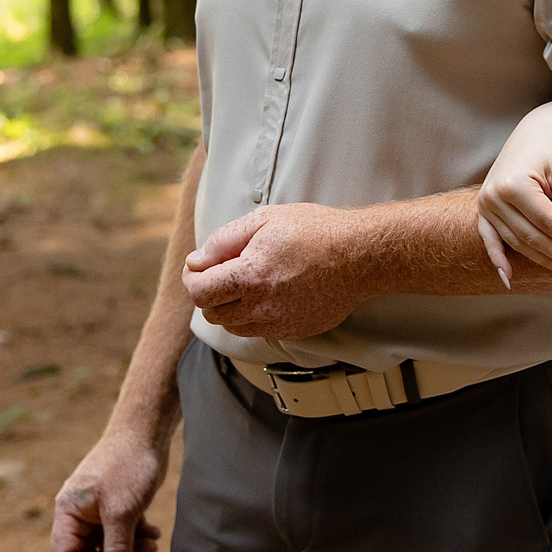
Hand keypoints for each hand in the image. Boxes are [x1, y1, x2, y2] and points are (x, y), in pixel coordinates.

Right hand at [52, 426, 165, 551]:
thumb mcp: (121, 511)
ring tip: (152, 544)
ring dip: (130, 548)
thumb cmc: (127, 465)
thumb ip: (117, 547)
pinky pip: (123, 531)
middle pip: (89, 551)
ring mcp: (100, 509)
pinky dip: (137, 536)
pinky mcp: (118, 505)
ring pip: (110, 543)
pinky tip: (154, 533)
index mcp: (69, 511)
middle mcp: (80, 512)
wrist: (146, 433)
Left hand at [182, 203, 365, 338]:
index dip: (192, 279)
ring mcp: (279, 324)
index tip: (198, 268)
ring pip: (234, 327)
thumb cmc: (315, 231)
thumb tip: (197, 261)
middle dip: (209, 293)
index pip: (200, 293)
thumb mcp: (265, 219)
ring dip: (230, 307)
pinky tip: (269, 293)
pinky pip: (259, 331)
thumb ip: (223, 240)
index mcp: (250, 276)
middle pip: (213, 314)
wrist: (359, 255)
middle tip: (221, 273)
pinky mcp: (294, 331)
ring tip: (246, 282)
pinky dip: (254, 316)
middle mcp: (262, 307)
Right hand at [477, 100, 551, 288]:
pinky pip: (489, 239)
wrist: (535, 130)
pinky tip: (509, 279)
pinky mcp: (484, 209)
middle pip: (533, 239)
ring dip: (545, 263)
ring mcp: (485, 204)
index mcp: (514, 185)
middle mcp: (494, 197)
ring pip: (518, 244)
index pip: (548, 226)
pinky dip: (498, 260)